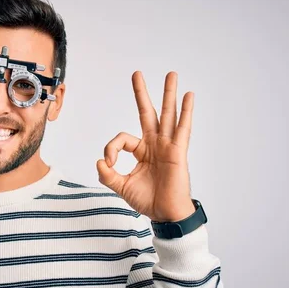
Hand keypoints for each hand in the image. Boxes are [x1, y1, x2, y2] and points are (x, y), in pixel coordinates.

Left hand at [96, 71, 195, 221]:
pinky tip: (188, 95)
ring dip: (168, 94)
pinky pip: (182, 128)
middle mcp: (154, 144)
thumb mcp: (120, 186)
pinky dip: (186, 112)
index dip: (111, 149)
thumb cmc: (147, 200)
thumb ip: (107, 174)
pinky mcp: (178, 151)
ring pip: (167, 115)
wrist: (164, 213)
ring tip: (171, 74)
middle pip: (147, 113)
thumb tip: (100, 161)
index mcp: (141, 151)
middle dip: (142, 93)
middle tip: (136, 74)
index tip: (108, 164)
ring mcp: (167, 146)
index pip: (122, 139)